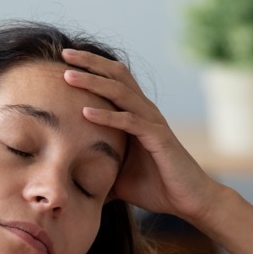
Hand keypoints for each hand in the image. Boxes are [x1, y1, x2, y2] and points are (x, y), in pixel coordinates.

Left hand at [61, 48, 221, 222]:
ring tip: (69, 76)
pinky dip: (107, 116)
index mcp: (136, 114)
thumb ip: (96, 171)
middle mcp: (145, 111)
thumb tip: (69, 182)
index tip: (64, 58)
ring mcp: (153, 122)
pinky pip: (130, 122)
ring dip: (93, 83)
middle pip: (116, 75)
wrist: (188, 200)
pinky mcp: (158, 138)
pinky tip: (85, 113)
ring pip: (121, 93)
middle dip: (90, 63)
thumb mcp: (117, 177)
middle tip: (64, 53)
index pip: (113, 80)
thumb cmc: (155, 187)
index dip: (91, 66)